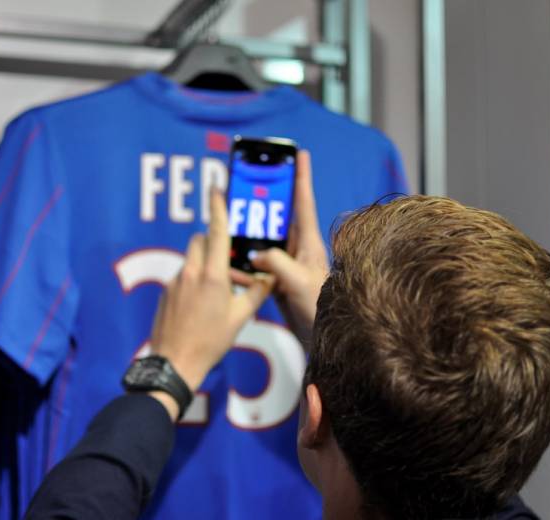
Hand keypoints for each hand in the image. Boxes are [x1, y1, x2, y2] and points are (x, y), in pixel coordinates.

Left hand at [150, 189, 274, 400]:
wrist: (174, 362)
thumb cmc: (210, 342)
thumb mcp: (241, 318)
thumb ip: (256, 293)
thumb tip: (268, 279)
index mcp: (212, 275)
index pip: (216, 231)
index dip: (218, 208)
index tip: (216, 189)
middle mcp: (191, 272)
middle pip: (200, 241)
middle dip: (213, 242)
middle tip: (230, 264)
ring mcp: (175, 282)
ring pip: (192, 260)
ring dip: (206, 265)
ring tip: (221, 292)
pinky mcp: (166, 293)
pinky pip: (183, 276)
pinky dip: (195, 280)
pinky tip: (203, 306)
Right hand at [236, 150, 328, 345]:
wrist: (322, 340)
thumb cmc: (320, 310)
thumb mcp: (298, 282)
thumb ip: (276, 263)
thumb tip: (255, 254)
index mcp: (309, 244)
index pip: (304, 202)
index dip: (301, 177)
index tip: (299, 153)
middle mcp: (299, 250)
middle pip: (278, 217)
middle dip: (262, 201)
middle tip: (248, 183)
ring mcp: (287, 265)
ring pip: (262, 241)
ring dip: (246, 234)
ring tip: (228, 222)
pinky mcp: (277, 281)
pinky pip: (255, 266)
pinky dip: (241, 264)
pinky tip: (227, 264)